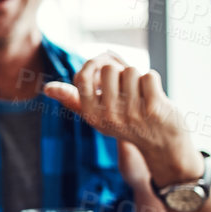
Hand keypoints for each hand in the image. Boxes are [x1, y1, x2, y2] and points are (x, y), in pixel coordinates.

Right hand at [42, 54, 203, 185]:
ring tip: (142, 95)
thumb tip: (46, 88)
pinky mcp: (154, 108)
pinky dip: (154, 81)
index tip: (105, 67)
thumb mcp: (97, 116)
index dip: (94, 65)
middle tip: (129, 89)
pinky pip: (149, 76)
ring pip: (131, 70)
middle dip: (120, 72)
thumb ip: (73, 99)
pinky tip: (155, 97)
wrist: (163, 147)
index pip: (82, 77)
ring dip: (138, 78)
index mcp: (92, 115)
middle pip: (109, 69)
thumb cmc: (128, 124)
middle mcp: (109, 116)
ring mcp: (131, 113)